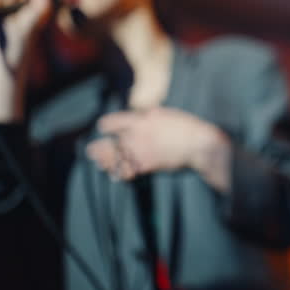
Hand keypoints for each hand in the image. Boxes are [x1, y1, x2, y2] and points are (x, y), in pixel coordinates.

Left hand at [86, 107, 230, 180]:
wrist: (198, 144)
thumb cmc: (186, 126)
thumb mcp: (165, 113)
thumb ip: (148, 116)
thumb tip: (139, 118)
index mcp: (140, 119)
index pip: (112, 122)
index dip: (105, 125)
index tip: (103, 128)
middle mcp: (136, 135)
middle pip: (109, 143)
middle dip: (99, 148)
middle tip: (91, 151)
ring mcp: (140, 151)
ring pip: (114, 159)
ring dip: (104, 162)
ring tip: (99, 163)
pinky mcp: (146, 165)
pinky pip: (127, 172)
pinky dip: (120, 175)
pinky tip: (116, 176)